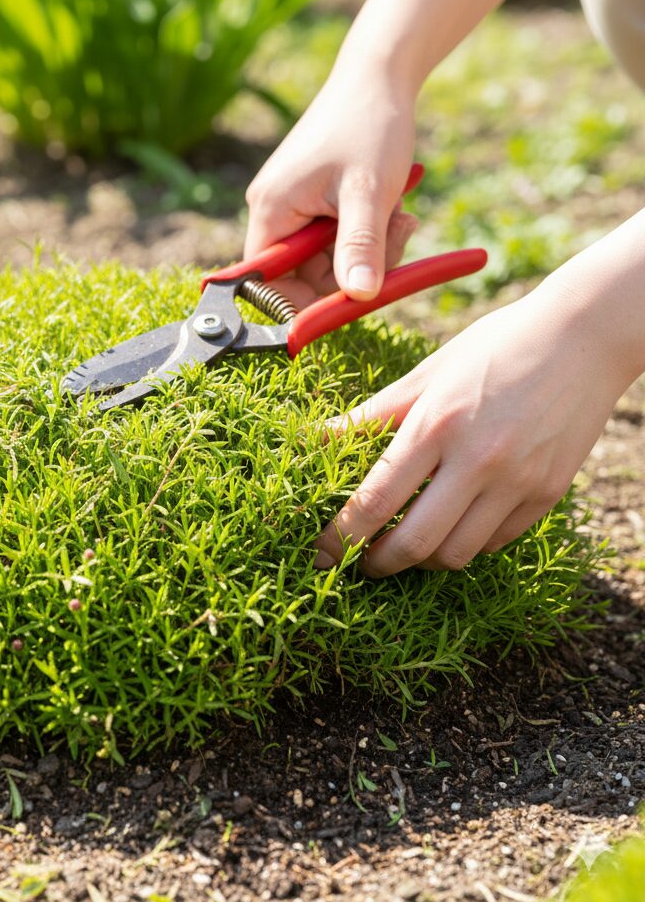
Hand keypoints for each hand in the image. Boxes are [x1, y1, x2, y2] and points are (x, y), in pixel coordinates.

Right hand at [245, 71, 418, 305]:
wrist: (380, 76)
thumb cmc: (370, 125)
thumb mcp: (368, 193)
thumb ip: (360, 249)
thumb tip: (359, 298)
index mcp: (271, 210)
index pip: (268, 281)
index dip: (304, 300)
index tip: (351, 300)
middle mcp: (274, 211)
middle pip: (304, 274)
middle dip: (353, 269)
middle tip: (396, 239)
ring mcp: (294, 206)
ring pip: (328, 258)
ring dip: (369, 249)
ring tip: (400, 215)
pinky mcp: (314, 200)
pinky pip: (338, 238)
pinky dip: (368, 232)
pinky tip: (392, 207)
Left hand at [312, 284, 629, 575]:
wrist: (584, 337)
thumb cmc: (494, 347)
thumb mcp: (426, 373)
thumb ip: (371, 414)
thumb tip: (317, 437)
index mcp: (437, 425)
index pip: (376, 500)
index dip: (341, 537)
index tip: (320, 553)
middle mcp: (479, 460)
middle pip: (416, 544)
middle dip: (378, 564)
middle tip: (360, 562)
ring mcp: (518, 482)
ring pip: (458, 554)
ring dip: (423, 559)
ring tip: (405, 542)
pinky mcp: (548, 494)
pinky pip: (495, 542)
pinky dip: (465, 544)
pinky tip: (451, 523)